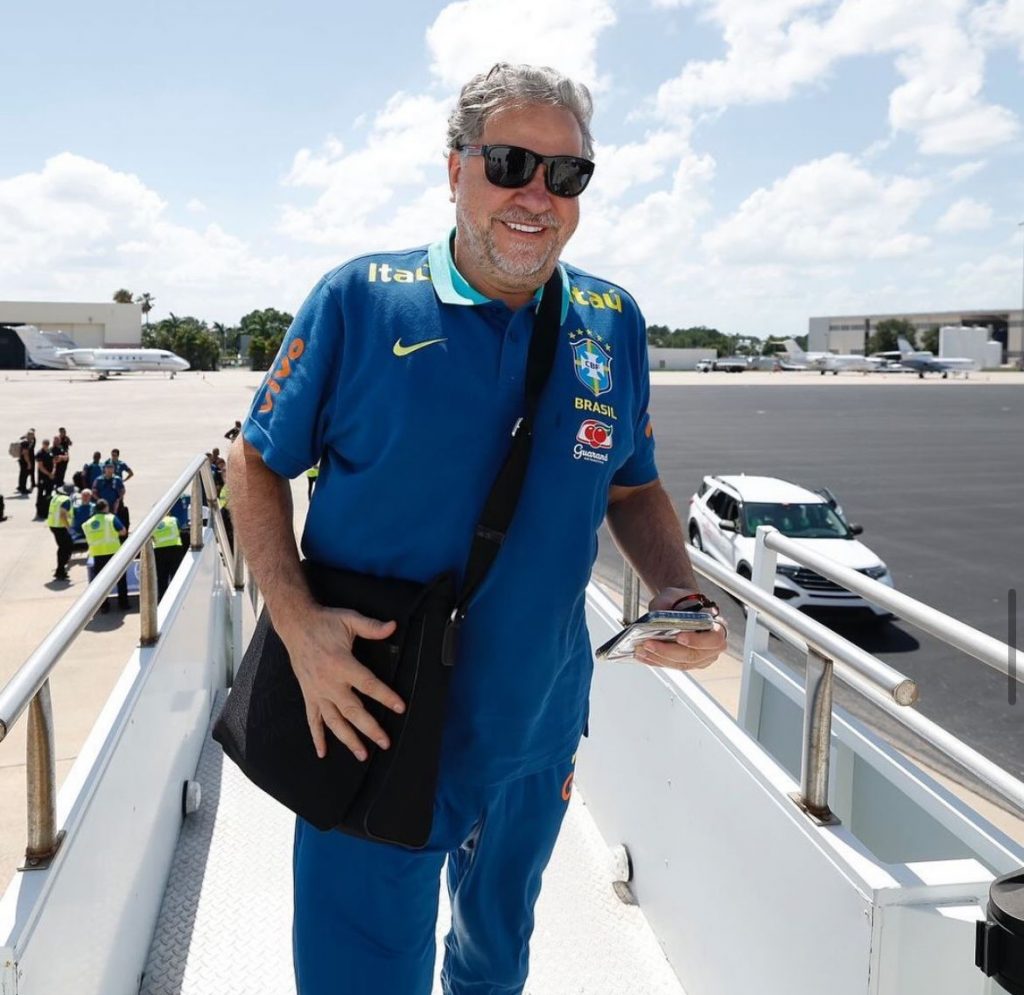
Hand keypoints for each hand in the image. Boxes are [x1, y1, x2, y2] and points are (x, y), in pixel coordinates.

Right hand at [280, 606, 403, 761]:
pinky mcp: (308, 694)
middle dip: (370, 728)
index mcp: (342, 664)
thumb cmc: (325, 622)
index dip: (385, 696)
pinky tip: (322, 751)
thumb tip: (393, 626)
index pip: (368, 684)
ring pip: (334, 721)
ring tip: (362, 754)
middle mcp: (329, 682)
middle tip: (385, 742)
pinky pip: (312, 719)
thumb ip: (372, 626)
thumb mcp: (350, 619)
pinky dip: (317, 736)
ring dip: (348, 739)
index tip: (399, 707)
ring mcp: (317, 691)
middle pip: (353, 710)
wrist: (296, 625)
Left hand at [634, 588, 727, 671]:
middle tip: (649, 643)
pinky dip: (655, 661)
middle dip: (668, 651)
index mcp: (717, 628)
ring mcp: (700, 658)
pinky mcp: (686, 663)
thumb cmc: (683, 601)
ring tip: (641, 649)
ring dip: (658, 658)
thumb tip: (657, 615)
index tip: (679, 636)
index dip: (697, 641)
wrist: (681, 605)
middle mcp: (711, 647)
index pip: (713, 640)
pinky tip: (642, 655)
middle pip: (692, 656)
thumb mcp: (676, 595)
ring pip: (680, 664)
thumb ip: (668, 604)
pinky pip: (671, 665)